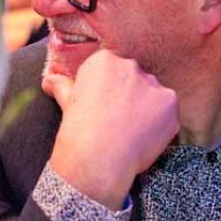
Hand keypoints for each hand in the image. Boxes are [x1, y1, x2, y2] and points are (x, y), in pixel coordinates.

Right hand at [42, 50, 177, 209]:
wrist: (98, 159)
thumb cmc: (78, 130)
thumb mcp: (66, 103)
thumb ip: (64, 85)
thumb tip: (50, 79)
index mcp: (103, 61)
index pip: (109, 66)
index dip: (105, 86)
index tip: (100, 102)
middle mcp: (131, 66)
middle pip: (133, 76)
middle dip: (127, 93)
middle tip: (115, 118)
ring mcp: (153, 85)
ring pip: (152, 93)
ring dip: (145, 107)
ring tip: (130, 130)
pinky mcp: (170, 104)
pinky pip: (167, 112)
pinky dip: (159, 124)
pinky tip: (144, 137)